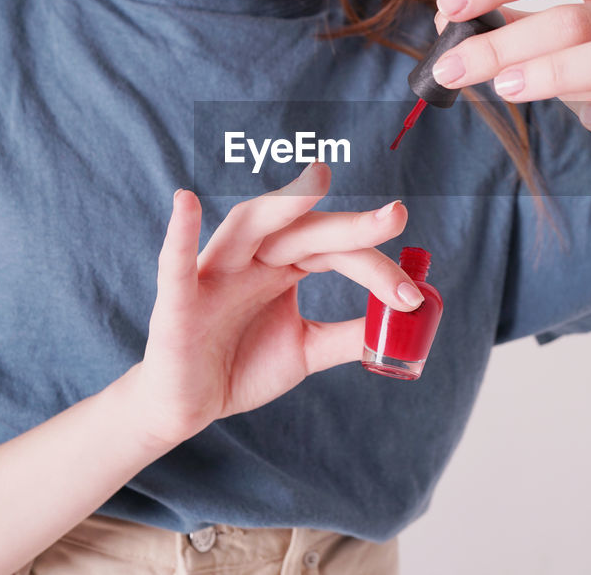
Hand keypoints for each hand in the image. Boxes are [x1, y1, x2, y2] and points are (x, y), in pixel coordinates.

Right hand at [129, 162, 417, 449]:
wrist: (188, 407)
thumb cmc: (242, 366)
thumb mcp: (306, 350)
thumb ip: (348, 335)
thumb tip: (402, 324)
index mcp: (282, 265)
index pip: (336, 250)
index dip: (375, 267)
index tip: (413, 295)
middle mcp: (252, 259)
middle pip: (304, 229)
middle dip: (350, 225)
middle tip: (397, 215)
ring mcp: (214, 274)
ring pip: (247, 227)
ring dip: (281, 205)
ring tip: (316, 183)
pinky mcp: (178, 302)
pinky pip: (177, 264)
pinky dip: (180, 234)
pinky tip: (185, 203)